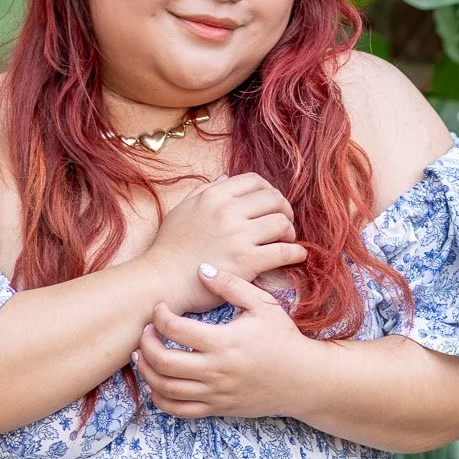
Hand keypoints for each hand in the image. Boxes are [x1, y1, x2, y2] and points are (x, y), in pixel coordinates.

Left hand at [132, 267, 318, 419]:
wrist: (303, 379)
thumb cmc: (283, 338)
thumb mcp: (263, 304)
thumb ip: (231, 286)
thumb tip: (202, 269)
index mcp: (224, 342)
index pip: (175, 329)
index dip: (159, 316)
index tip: (160, 308)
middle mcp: (215, 371)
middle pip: (163, 361)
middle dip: (146, 345)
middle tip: (146, 332)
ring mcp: (215, 393)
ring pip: (165, 388)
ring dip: (147, 371)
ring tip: (143, 355)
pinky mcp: (217, 408)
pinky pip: (178, 410)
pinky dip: (160, 398)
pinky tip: (157, 383)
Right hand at [145, 172, 305, 312]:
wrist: (160, 281)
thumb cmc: (168, 247)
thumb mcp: (182, 209)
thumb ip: (205, 190)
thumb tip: (225, 177)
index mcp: (214, 196)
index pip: (255, 181)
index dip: (269, 191)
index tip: (271, 204)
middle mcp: (228, 212)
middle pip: (274, 199)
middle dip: (284, 209)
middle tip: (284, 221)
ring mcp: (238, 237)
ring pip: (281, 223)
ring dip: (290, 230)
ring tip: (287, 239)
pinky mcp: (246, 262)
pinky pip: (283, 252)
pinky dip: (296, 252)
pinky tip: (298, 255)